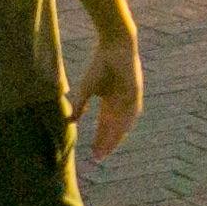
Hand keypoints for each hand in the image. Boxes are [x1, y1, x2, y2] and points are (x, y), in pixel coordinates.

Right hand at [81, 41, 143, 162]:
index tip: (93, 153)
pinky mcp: (135, 91)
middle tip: (98, 158)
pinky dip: (125, 123)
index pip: (105, 125)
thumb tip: (71, 122)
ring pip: (123, 123)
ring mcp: (129, 98)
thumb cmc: (100, 64)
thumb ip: (80, 106)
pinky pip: (131, 111)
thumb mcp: (86, 89)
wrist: (113, 46)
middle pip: (114, 128)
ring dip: (115, 137)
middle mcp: (121, 103)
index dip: (99, 139)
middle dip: (106, 142)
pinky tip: (119, 134)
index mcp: (111, 101)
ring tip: (106, 150)